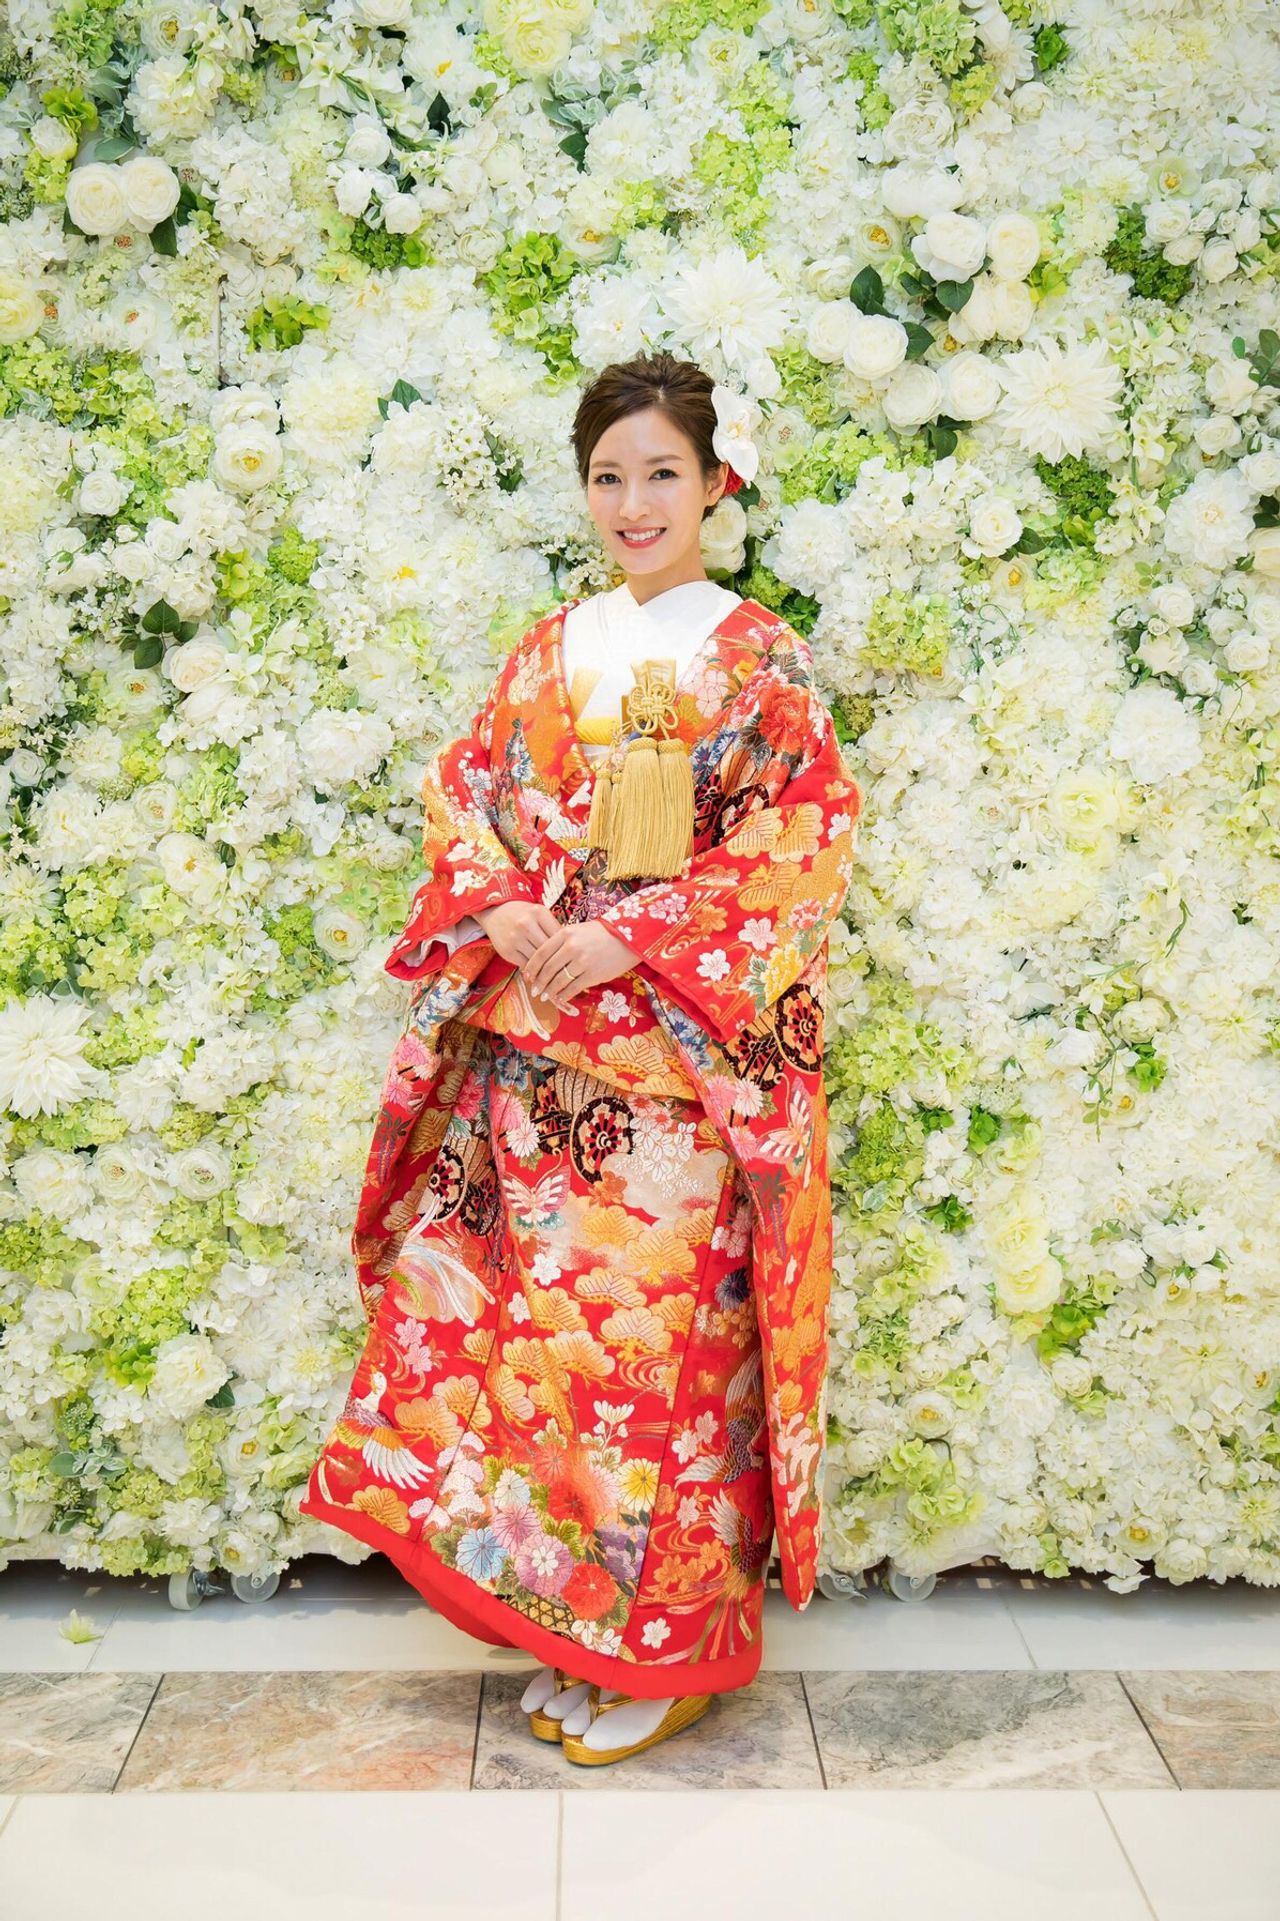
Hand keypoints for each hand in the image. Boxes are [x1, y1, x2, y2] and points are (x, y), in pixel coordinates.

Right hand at [474, 900, 577, 1011]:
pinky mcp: (507, 951)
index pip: (559, 935)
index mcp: (539, 913)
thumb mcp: (539, 914)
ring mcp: (515, 938)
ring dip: (548, 972)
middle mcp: (526, 924)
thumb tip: (570, 951)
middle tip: (570, 975)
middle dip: (560, 964)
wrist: (495, 912)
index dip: (568, 949)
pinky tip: (542, 978)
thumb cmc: (524, 914)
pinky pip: (526, 966)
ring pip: (538, 960)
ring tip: (558, 981)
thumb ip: (553, 928)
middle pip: (549, 950)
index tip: (576, 960)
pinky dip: (535, 973)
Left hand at [520, 919, 637, 1007]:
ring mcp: (582, 962)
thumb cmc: (602, 933)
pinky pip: (573, 988)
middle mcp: (571, 947)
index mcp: (565, 934)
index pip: (541, 953)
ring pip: (558, 981)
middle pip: (547, 969)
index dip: (532, 967)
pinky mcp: (592, 975)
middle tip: (534, 990)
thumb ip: (562, 942)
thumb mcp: (578, 930)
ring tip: (545, 996)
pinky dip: (565, 995)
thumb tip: (545, 960)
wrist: (628, 939)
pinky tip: (561, 997)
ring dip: (550, 991)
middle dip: (539, 982)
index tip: (528, 975)